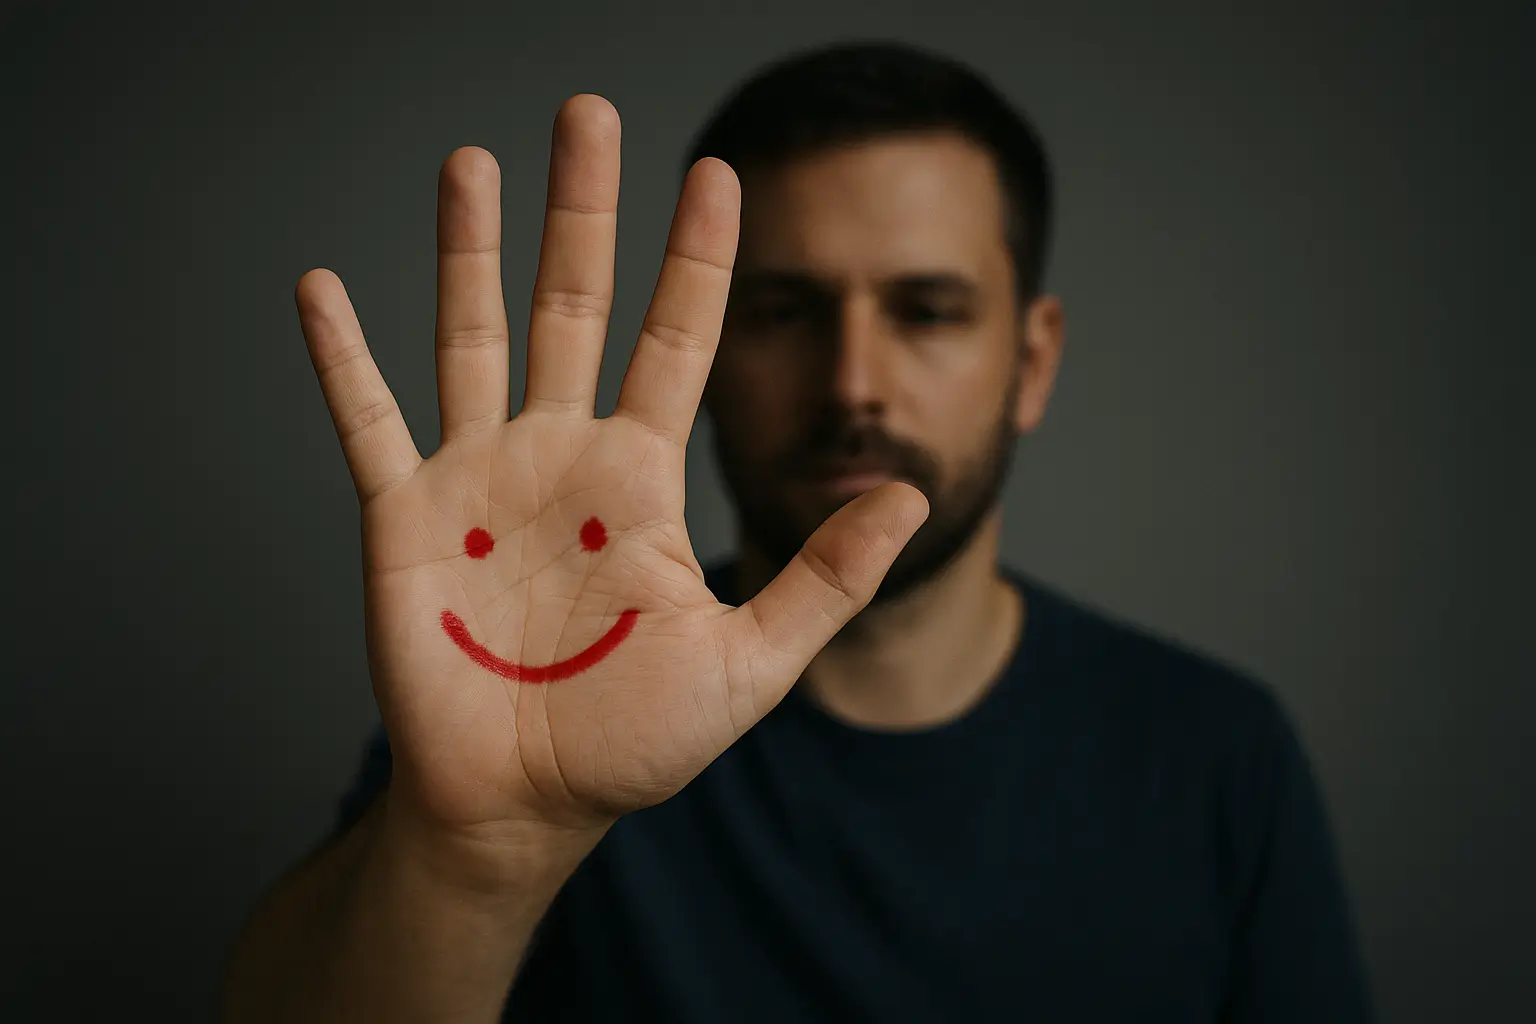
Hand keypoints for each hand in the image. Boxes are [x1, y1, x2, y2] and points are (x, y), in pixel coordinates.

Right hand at [295, 95, 927, 843]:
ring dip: (467, 248)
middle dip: (583, 210)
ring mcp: (478, 479)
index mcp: (639, 478)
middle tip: (587, 113)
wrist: (523, 803)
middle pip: (574, 304)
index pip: (676, 339)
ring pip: (473, 335)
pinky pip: (369, 421)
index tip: (716, 172)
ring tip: (471, 160)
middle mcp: (560, 456)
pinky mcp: (406, 519)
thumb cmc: (630, 741)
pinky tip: (322, 287)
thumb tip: (907, 497)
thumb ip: (825, 579)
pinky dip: (343, 359)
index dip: (696, 257)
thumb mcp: (749, 663)